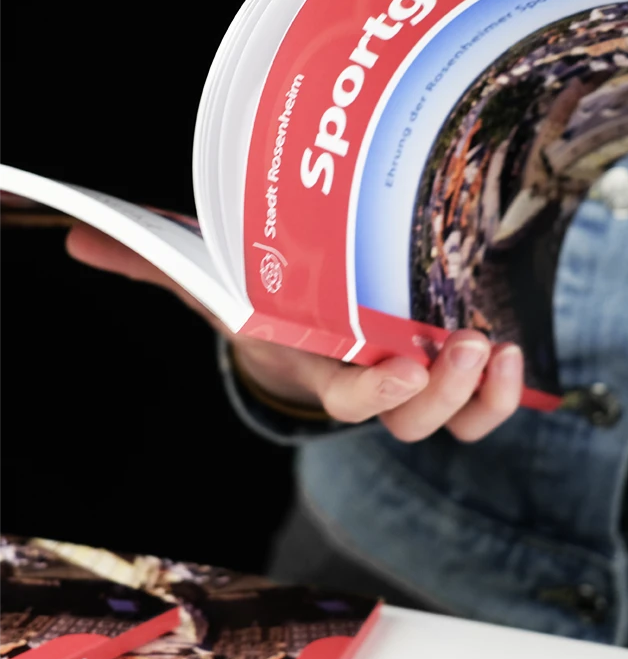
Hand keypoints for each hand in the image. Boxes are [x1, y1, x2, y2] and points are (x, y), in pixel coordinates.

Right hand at [66, 225, 523, 441]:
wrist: (302, 327)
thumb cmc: (264, 304)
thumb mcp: (216, 281)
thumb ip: (160, 262)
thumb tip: (81, 237)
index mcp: (320, 366)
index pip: (348, 396)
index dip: (376, 393)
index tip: (401, 366)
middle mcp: (370, 384)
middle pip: (409, 422)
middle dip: (440, 396)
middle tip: (466, 347)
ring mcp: (414, 382)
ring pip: (453, 420)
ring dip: (482, 398)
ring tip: (498, 349)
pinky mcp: (447, 368)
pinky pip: (482, 403)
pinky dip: (503, 392)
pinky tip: (515, 349)